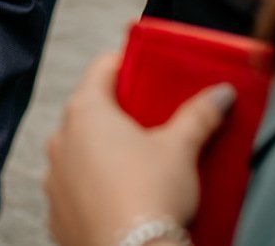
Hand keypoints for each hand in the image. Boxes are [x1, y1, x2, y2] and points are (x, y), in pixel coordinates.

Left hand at [44, 53, 235, 245]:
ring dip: (102, 153)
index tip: (145, 67)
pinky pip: (75, 189)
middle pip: (89, 112)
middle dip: (118, 114)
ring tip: (138, 164)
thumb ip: (199, 115)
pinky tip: (120, 197)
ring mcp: (53, 177)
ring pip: (78, 152)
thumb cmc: (152, 195)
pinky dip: (94, 188)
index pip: (102, 69)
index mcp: (85, 112)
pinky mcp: (56, 211)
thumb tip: (220, 93)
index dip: (126, 64)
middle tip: (150, 120)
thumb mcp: (181, 148)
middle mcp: (60, 140)